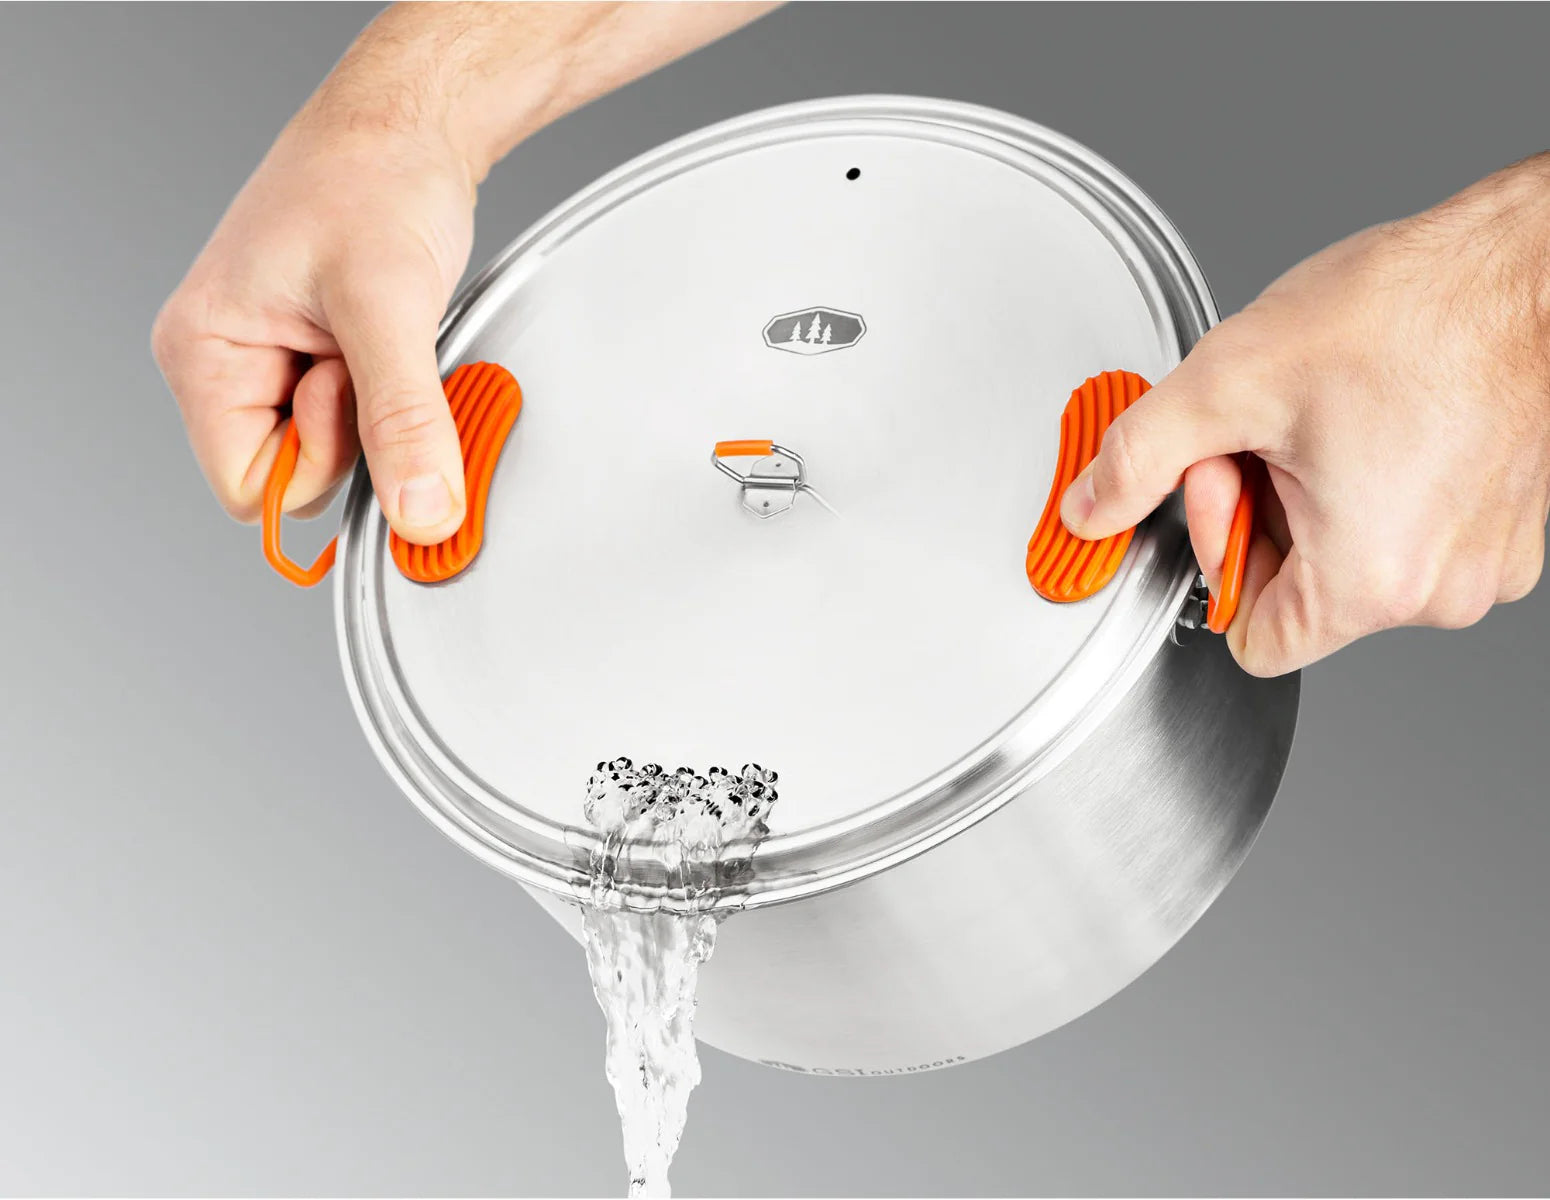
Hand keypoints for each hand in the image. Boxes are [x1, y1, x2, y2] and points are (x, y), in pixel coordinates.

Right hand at [153, 2, 775, 547]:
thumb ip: (402, 421)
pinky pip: (370, 413)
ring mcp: (281, 361)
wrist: (415, 122)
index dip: (319, 465)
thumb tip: (421, 514)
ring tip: (392, 329)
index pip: (250, 491)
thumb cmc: (374, 178)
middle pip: (303, 474)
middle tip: (378, 349)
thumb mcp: (388, 307)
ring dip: (385, 405)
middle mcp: (233, 363)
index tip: (357, 400)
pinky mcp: (327, 354)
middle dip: (357, 429)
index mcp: (205, 354)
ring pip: (345, 446)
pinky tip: (404, 334)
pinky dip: (401, 389)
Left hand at [1061, 156, 1549, 675]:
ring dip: (1316, 494)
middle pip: (1297, 594)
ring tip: (1327, 413)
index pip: (1251, 643)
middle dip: (1261, 511)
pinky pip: (1408, 532)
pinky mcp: (1506, 528)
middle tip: (1267, 429)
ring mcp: (1483, 562)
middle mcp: (1439, 593)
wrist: (1525, 266)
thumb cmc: (1409, 315)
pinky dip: (1374, 484)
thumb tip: (1087, 511)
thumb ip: (1137, 460)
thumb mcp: (1227, 383)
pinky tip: (1373, 416)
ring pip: (1351, 559)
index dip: (1217, 559)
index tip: (1225, 482)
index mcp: (1370, 581)